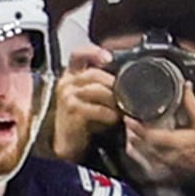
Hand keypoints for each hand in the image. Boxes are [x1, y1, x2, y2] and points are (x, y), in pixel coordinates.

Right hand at [52, 44, 120, 162]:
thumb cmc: (82, 121)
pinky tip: (115, 118)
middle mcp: (67, 83)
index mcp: (71, 75)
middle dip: (113, 83)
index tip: (109, 57)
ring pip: (96, 89)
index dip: (94, 52)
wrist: (69, 143)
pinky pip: (96, 108)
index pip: (79, 54)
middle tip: (127, 92)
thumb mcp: (91, 98)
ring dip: (114, 99)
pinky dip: (109, 113)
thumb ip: (102, 84)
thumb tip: (125, 78)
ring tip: (123, 107)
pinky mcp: (72, 111)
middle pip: (94, 73)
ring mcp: (67, 96)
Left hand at [123, 83, 194, 184]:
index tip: (129, 118)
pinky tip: (134, 138)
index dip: (139, 128)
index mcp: (176, 144)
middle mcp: (165, 156)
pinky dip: (133, 147)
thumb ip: (193, 105)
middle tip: (128, 118)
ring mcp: (158, 164)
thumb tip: (186, 86)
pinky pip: (137, 158)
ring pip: (136, 151)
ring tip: (130, 126)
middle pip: (140, 143)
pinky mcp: (153, 169)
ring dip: (131, 137)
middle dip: (131, 130)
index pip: (152, 137)